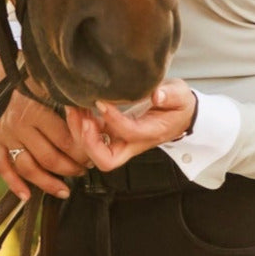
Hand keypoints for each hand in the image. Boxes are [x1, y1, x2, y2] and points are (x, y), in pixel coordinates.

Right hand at [0, 60, 91, 201]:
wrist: (5, 76)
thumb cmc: (36, 82)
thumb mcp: (55, 86)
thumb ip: (74, 102)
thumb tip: (101, 121)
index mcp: (36, 109)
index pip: (64, 141)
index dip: (81, 152)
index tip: (93, 156)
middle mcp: (19, 124)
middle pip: (48, 158)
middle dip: (70, 169)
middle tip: (84, 170)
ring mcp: (6, 135)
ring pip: (27, 168)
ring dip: (47, 183)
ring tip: (65, 189)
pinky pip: (3, 167)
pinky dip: (14, 184)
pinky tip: (27, 195)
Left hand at [66, 79, 197, 172]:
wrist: (179, 115)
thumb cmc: (178, 106)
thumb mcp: (180, 96)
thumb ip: (170, 95)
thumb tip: (157, 95)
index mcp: (151, 133)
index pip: (129, 133)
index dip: (113, 120)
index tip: (101, 101)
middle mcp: (133, 143)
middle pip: (106, 160)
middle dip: (89, 142)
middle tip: (82, 118)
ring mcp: (121, 141)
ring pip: (94, 152)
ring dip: (80, 133)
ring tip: (74, 108)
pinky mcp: (113, 134)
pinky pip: (92, 138)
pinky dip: (80, 126)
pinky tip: (77, 106)